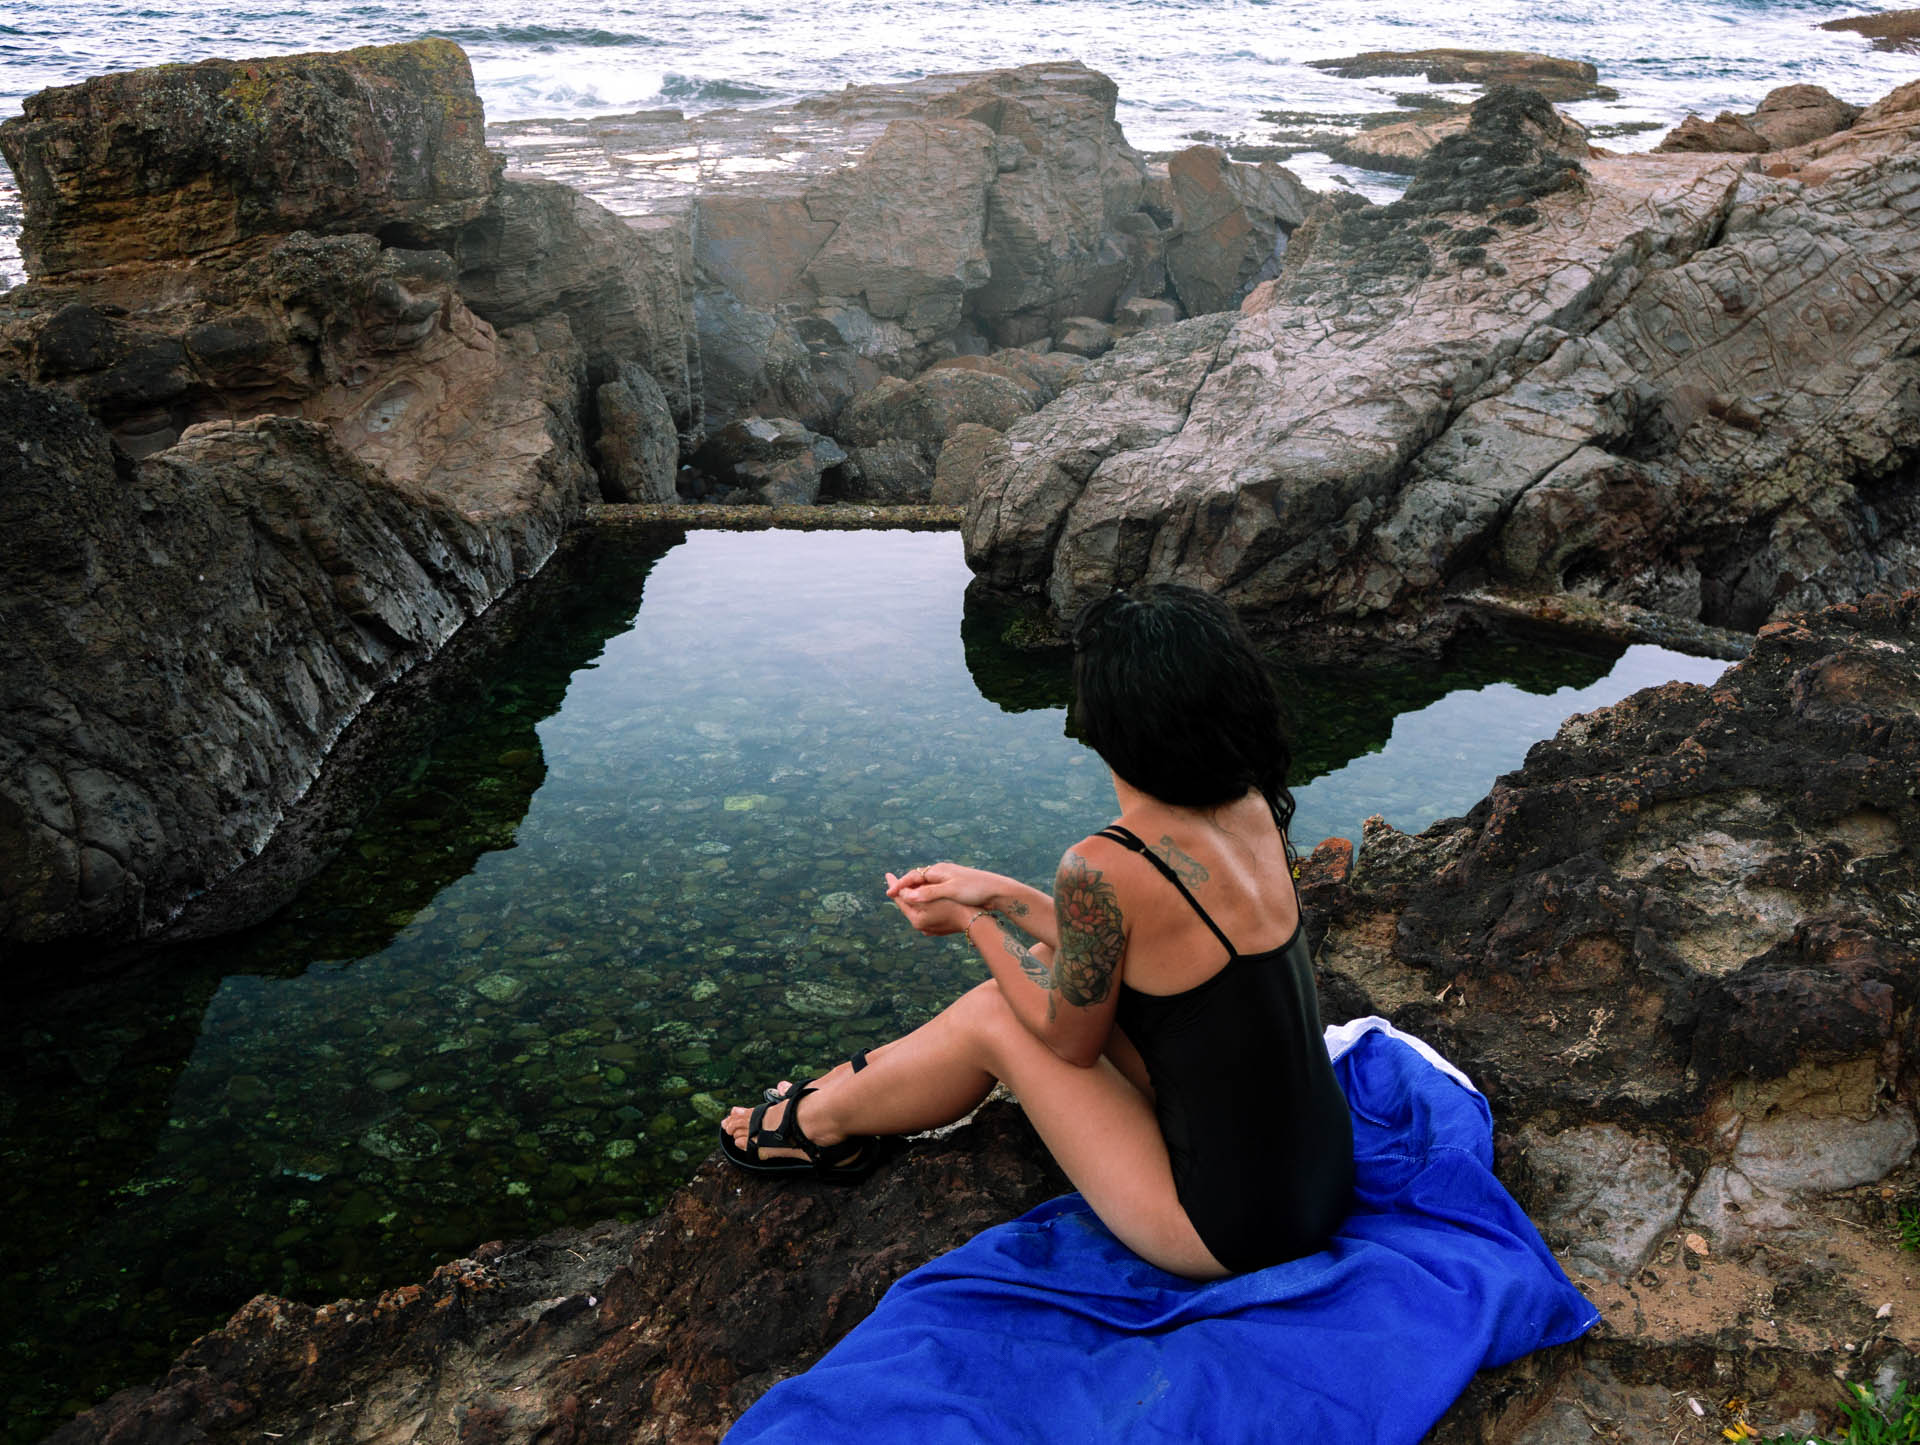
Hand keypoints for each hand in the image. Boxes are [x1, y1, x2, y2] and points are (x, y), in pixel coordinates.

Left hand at [882, 877, 976, 937]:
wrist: (978, 920)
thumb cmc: (956, 904)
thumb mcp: (932, 896)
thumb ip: (912, 894)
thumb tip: (898, 890)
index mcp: (917, 919)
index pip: (901, 898)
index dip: (895, 885)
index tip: (887, 874)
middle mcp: (922, 926)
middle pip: (908, 905)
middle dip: (902, 892)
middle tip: (894, 880)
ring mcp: (931, 929)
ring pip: (918, 908)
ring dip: (913, 897)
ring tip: (907, 887)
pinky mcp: (940, 928)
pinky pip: (927, 912)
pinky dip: (923, 903)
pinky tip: (924, 897)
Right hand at [885, 861, 1005, 911]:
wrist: (996, 890)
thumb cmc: (974, 889)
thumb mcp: (951, 891)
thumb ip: (929, 893)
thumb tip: (908, 895)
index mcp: (938, 870)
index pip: (913, 876)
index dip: (900, 885)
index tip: (889, 893)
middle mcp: (941, 872)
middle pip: (917, 879)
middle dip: (905, 886)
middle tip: (893, 895)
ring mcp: (948, 879)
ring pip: (925, 885)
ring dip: (915, 891)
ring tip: (904, 899)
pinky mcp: (954, 886)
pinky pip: (934, 889)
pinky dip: (925, 895)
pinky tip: (925, 903)